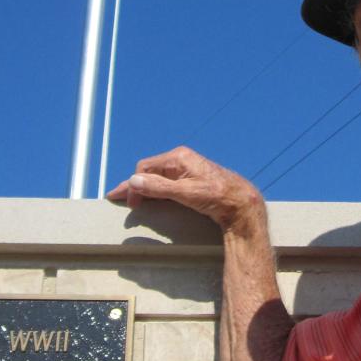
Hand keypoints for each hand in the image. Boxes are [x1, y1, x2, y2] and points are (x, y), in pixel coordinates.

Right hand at [106, 146, 262, 230]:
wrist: (241, 202)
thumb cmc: (217, 195)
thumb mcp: (185, 193)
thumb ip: (158, 187)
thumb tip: (134, 181)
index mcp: (178, 158)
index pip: (144, 168)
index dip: (133, 185)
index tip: (126, 202)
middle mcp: (181, 160)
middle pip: (149, 171)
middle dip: (134, 185)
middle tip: (119, 198)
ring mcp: (186, 169)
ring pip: (157, 177)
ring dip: (144, 188)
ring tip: (131, 199)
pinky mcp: (191, 179)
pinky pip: (167, 182)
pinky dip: (155, 190)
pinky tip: (150, 196)